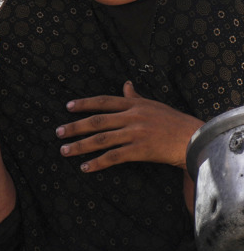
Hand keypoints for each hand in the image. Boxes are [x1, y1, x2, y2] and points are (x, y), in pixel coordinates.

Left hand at [57, 82, 202, 170]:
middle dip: (74, 127)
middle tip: (57, 132)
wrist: (193, 138)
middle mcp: (132, 117)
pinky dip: (97, 162)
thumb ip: (135, 97)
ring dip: (80, 146)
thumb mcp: (153, 104)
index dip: (85, 103)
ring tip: (64, 150)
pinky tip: (85, 167)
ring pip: (101, 139)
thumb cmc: (173, 121)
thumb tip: (125, 84)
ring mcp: (135, 134)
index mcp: (134, 105)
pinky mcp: (140, 150)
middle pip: (97, 121)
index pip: (104, 102)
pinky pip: (114, 156)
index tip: (68, 107)